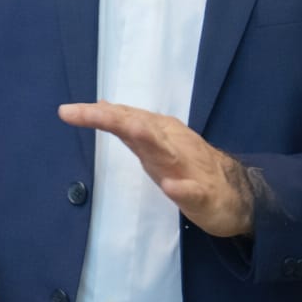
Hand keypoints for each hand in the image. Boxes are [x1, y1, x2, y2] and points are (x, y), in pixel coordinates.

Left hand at [58, 102, 252, 236]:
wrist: (236, 194)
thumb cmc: (189, 166)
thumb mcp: (155, 143)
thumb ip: (130, 126)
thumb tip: (101, 106)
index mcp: (158, 134)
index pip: (123, 118)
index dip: (95, 114)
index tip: (66, 111)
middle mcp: (170, 144)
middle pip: (139, 128)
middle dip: (115, 119)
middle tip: (88, 112)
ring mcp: (188, 169)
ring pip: (166, 152)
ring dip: (150, 140)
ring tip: (131, 128)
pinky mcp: (203, 195)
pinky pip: (193, 192)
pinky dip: (183, 189)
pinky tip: (173, 188)